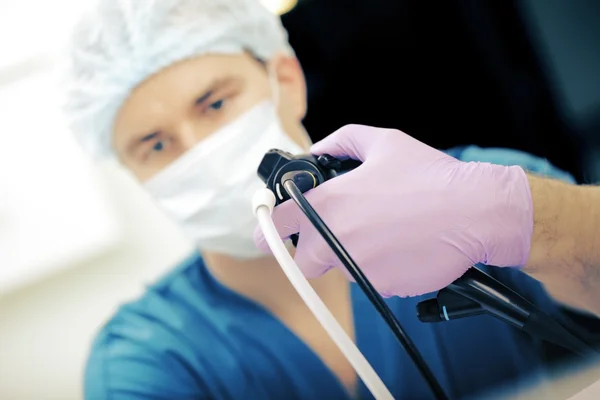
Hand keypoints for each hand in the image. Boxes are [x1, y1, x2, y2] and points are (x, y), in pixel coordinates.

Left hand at [254, 125, 533, 296]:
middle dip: (314, 248)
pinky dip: (377, 266)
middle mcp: (335, 240)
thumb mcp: (382, 142)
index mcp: (328, 204)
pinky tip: (400, 244)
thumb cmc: (429, 175)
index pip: (274, 226)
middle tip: (339, 230)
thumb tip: (315, 152)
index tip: (269, 230)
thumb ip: (339, 141)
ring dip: (351, 254)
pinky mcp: (381, 287)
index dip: (267, 228)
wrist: (474, 212)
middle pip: (303, 259)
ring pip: (339, 268)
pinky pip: (368, 279)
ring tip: (384, 229)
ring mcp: (357, 268)